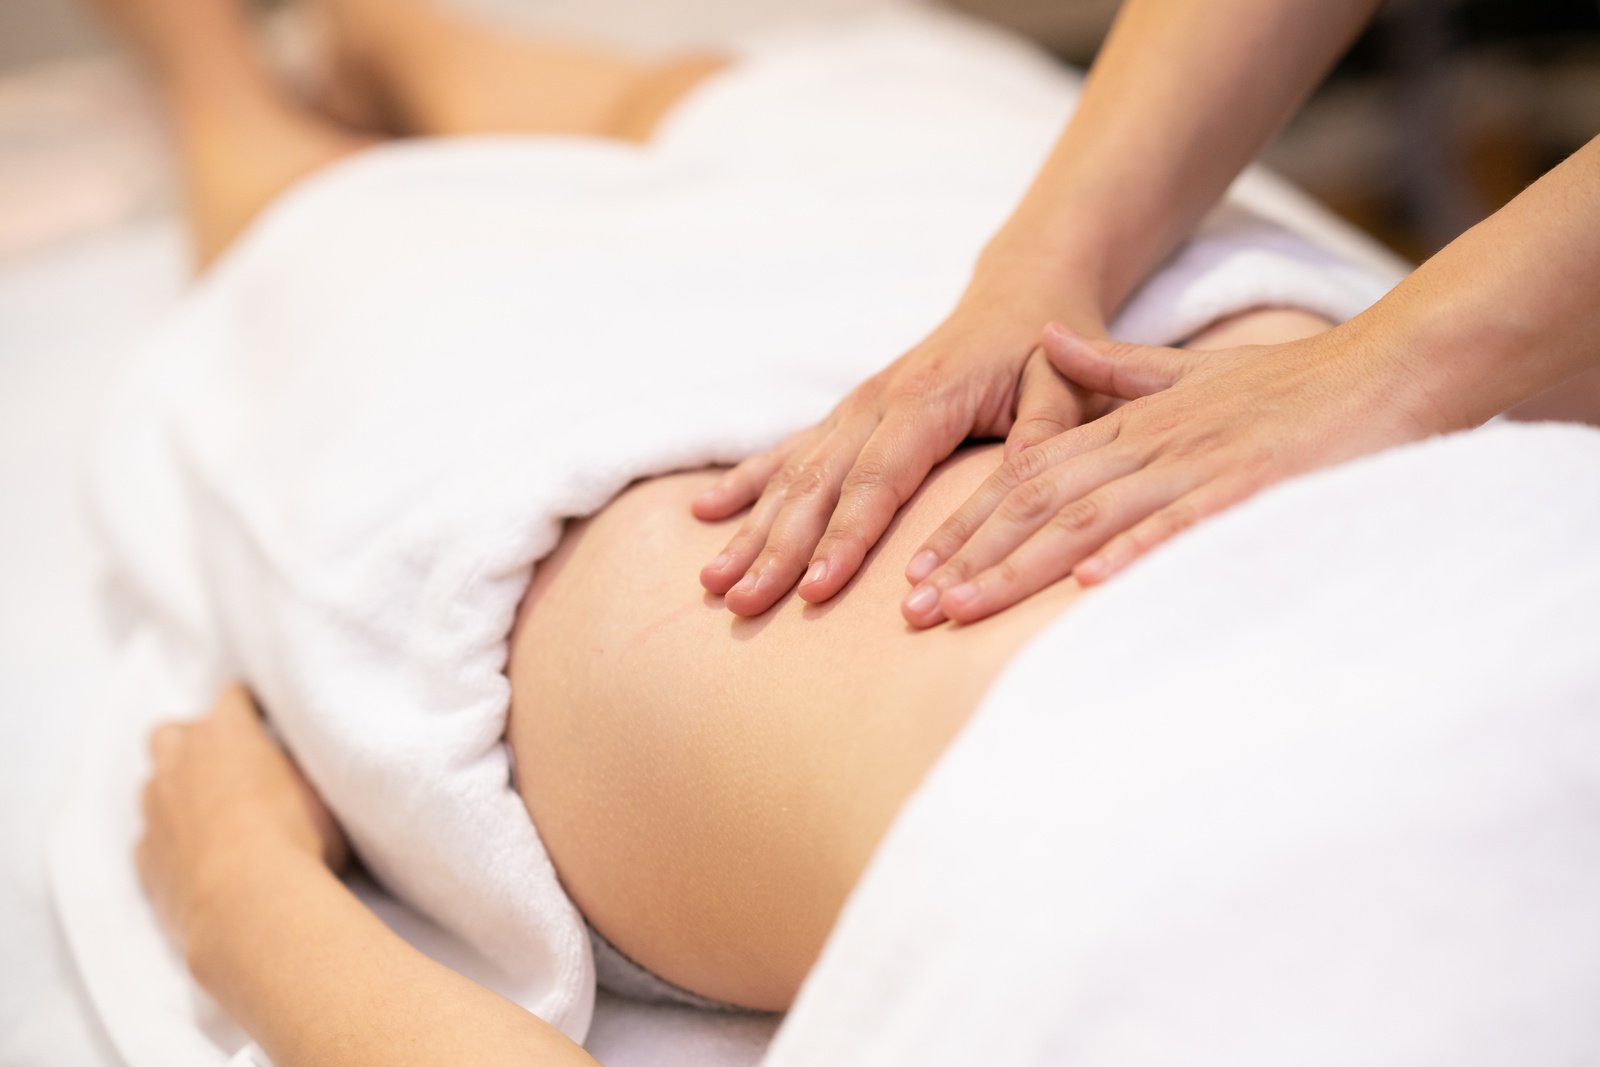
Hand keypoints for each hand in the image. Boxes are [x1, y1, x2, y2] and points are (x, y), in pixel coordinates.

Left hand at [137, 684, 347, 946]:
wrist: (251, 904)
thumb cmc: (297, 840)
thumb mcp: (319, 794)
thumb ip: (297, 775)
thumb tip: (294, 776)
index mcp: (226, 734)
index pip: (233, 699)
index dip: (250, 708)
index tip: (265, 719)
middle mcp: (179, 762)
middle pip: (171, 732)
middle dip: (193, 743)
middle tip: (226, 766)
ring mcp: (154, 811)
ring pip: (153, 785)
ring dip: (177, 793)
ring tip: (212, 817)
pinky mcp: (145, 858)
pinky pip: (151, 839)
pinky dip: (169, 843)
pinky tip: (198, 860)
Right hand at [694, 279, 1107, 616]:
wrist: (1019, 294)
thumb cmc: (1047, 347)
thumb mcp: (1066, 383)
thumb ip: (1047, 430)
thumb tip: (1025, 481)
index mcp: (927, 399)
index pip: (878, 479)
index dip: (845, 537)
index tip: (817, 591)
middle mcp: (876, 402)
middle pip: (817, 485)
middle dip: (776, 549)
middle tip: (743, 604)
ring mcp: (854, 408)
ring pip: (791, 474)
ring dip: (750, 530)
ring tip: (713, 581)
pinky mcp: (846, 415)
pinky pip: (787, 452)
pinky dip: (745, 483)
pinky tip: (705, 513)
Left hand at [900, 319, 1436, 626]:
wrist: (1389, 366)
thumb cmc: (1292, 385)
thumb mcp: (1190, 376)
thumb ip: (1116, 373)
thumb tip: (1052, 345)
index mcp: (1129, 425)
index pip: (1027, 477)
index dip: (966, 524)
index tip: (916, 571)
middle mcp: (1147, 443)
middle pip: (1036, 502)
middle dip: (968, 557)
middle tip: (908, 609)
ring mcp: (1195, 463)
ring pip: (1086, 517)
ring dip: (1017, 566)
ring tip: (960, 609)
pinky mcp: (1248, 485)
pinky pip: (1179, 522)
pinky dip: (1129, 551)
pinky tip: (1084, 586)